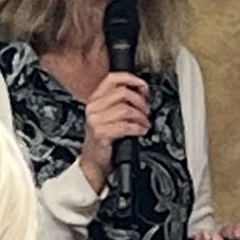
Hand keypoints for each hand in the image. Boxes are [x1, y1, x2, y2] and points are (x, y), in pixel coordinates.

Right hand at [76, 71, 150, 187]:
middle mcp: (93, 108)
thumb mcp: (109, 114)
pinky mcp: (101, 133)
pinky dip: (138, 128)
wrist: (94, 161)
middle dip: (140, 102)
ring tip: (144, 124)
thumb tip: (141, 91)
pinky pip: (125, 126)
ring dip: (141, 118)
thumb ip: (120, 101)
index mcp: (95, 99)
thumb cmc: (105, 138)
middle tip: (146, 111)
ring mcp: (96, 120)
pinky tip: (140, 131)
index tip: (143, 86)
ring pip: (126, 110)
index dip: (131, 79)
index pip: (112, 79)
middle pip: (123, 93)